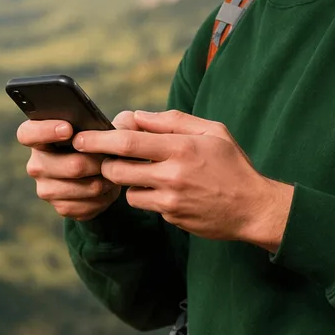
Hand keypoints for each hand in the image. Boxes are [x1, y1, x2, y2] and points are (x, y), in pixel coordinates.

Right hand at [17, 111, 144, 220]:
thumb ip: (119, 122)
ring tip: (112, 173)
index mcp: (40, 138)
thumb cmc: (101, 144)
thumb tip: (129, 125)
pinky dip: (102, 198)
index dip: (44, 130)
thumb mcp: (110, 127)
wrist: (102, 175)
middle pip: (67, 165)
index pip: (27, 133)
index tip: (68, 129)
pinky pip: (85, 205)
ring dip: (102, 181)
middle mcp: (37, 164)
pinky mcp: (60, 208)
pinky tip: (106, 189)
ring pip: (80, 187)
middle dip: (95, 162)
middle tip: (109, 158)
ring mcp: (46, 189)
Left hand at [72, 110, 293, 250]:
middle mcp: (172, 175)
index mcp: (181, 147)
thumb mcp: (212, 131)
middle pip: (118, 169)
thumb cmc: (233, 165)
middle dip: (105, 163)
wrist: (253, 208)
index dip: (99, 139)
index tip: (81, 137)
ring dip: (128, 182)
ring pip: (128, 191)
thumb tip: (137, 116)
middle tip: (106, 157)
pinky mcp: (171, 218)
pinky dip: (147, 197)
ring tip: (144, 172)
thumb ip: (173, 121)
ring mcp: (170, 200)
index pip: (128, 141)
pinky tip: (164, 190)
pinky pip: (146, 205)